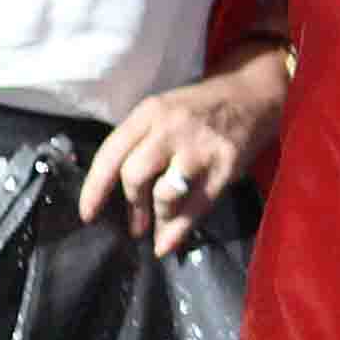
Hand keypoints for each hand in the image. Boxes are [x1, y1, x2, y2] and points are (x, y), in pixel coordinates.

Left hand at [77, 52, 287, 257]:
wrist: (252, 95)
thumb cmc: (199, 107)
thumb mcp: (163, 112)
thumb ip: (139, 142)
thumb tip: (113, 190)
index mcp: (150, 112)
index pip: (111, 153)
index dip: (95, 189)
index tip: (88, 215)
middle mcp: (172, 128)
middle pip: (135, 175)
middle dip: (132, 205)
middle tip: (135, 224)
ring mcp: (200, 147)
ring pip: (166, 194)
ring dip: (158, 218)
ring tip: (158, 227)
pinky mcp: (225, 166)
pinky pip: (196, 206)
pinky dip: (178, 231)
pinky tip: (167, 244)